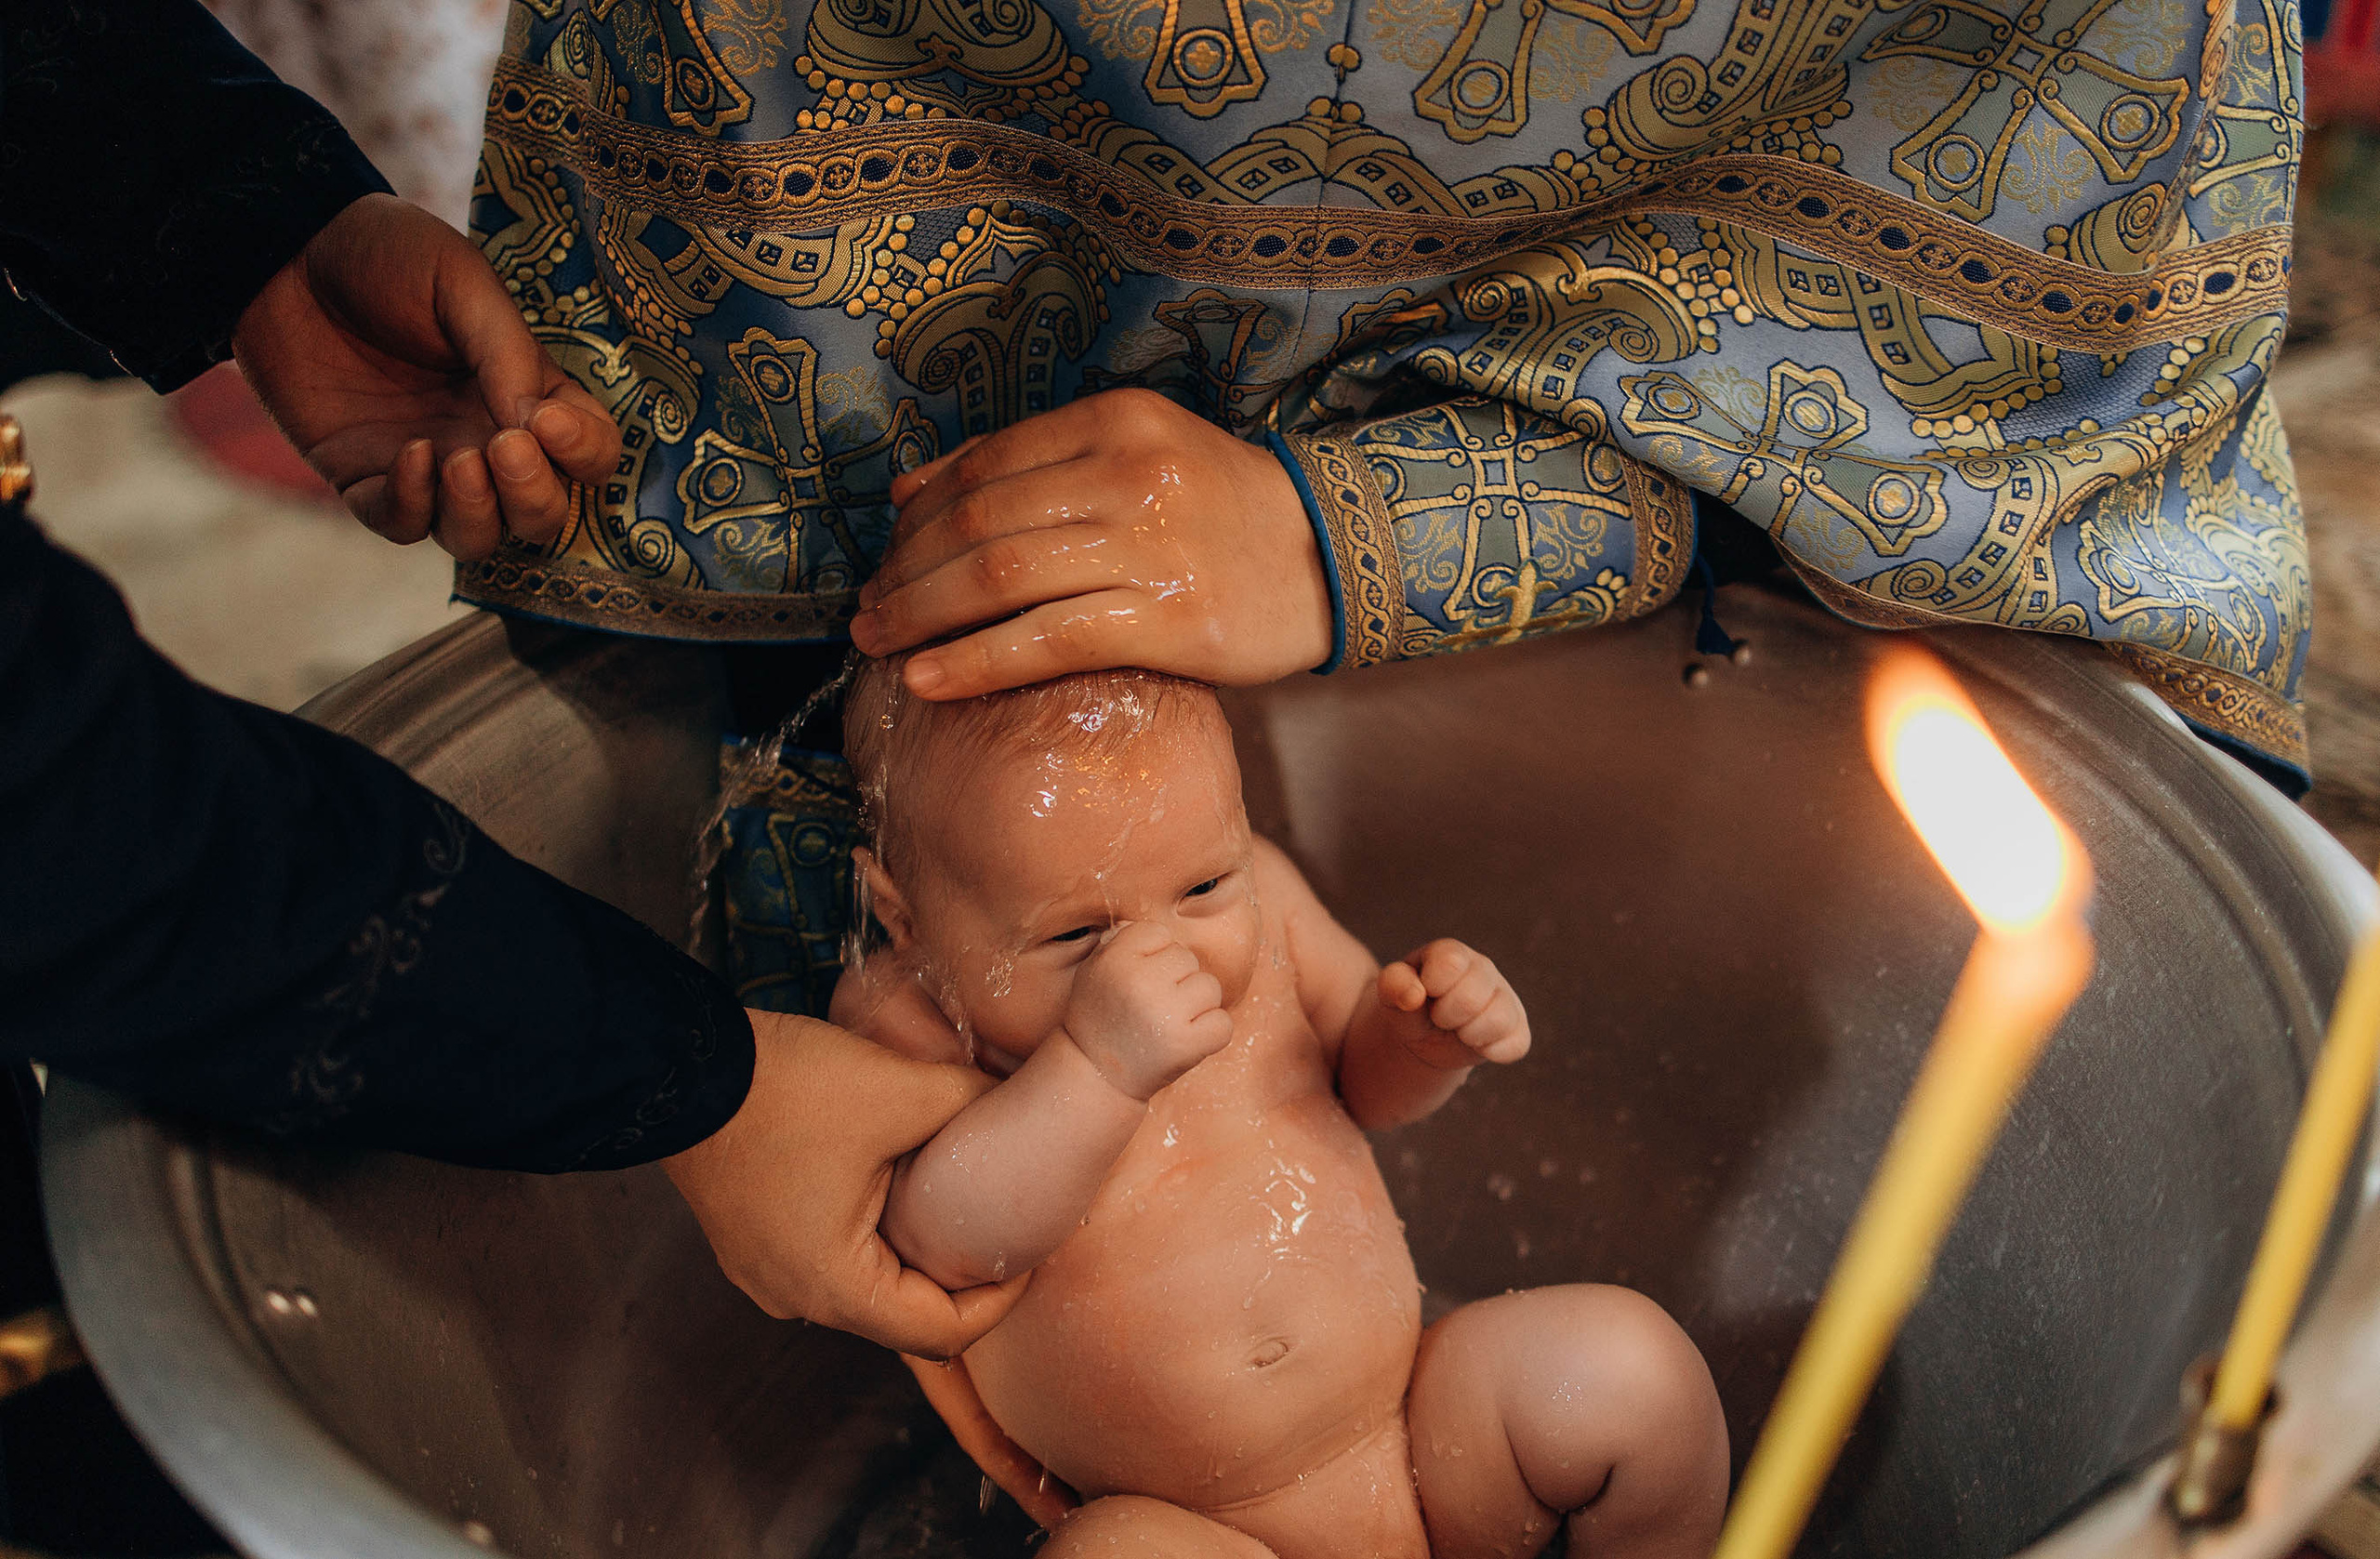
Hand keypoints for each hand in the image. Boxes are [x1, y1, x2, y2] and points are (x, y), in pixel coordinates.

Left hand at [231, 193, 619, 560]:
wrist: (286, 252)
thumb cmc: (386, 255)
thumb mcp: (461, 283)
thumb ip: (506, 353)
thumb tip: (534, 428)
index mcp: (526, 394)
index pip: (589, 453)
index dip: (586, 453)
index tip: (548, 420)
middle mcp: (486, 441)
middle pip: (542, 513)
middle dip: (535, 496)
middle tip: (503, 448)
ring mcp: (429, 467)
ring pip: (478, 538)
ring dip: (480, 514)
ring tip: (458, 461)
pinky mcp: (365, 479)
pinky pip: (404, 527)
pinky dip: (414, 505)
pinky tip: (409, 454)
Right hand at [662, 1009, 1026, 1357]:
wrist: (677, 1067)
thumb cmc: (783, 1090)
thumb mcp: (898, 1090)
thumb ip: (971, 1103)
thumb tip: (1018, 1105)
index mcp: (835, 1287)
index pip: (942, 1335)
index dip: (1000, 1299)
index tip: (1028, 1251)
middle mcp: (797, 1299)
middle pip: (905, 1316)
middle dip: (960, 1275)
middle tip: (1001, 1223)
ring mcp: (768, 1276)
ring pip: (868, 1287)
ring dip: (914, 1254)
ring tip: (955, 1200)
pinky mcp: (755, 1245)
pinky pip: (833, 1260)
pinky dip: (874, 1237)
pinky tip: (897, 1185)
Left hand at [849, 388, 1331, 697]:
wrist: (1330, 559)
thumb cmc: (1222, 513)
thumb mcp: (1138, 454)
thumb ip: (1033, 463)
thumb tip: (911, 489)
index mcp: (1116, 420)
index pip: (986, 464)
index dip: (918, 514)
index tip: (885, 554)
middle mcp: (1128, 474)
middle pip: (979, 521)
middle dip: (905, 570)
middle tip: (865, 608)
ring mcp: (1148, 546)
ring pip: (999, 578)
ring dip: (921, 614)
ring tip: (878, 642)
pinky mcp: (1167, 619)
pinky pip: (1046, 640)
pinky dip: (974, 661)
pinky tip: (928, 679)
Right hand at [1060, 921, 1233, 1099]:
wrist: (1096, 1075)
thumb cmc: (1100, 1017)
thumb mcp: (1094, 972)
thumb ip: (1119, 943)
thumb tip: (1142, 927)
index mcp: (1114, 960)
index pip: (1158, 933)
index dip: (1152, 956)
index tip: (1137, 981)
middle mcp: (1140, 983)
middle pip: (1187, 958)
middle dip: (1177, 981)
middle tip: (1152, 1008)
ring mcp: (1165, 1014)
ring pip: (1209, 987)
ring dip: (1196, 1006)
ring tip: (1168, 1024)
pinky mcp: (1186, 1045)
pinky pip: (1223, 1022)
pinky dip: (1211, 1033)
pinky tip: (1186, 1041)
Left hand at [1377, 940, 1529, 1069]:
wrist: (1423, 1038)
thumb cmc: (1409, 1008)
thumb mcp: (1392, 996)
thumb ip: (1393, 985)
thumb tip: (1415, 994)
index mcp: (1452, 954)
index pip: (1450, 962)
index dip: (1432, 986)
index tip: (1424, 994)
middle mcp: (1483, 970)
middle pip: (1471, 998)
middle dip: (1445, 1017)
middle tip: (1438, 1018)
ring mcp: (1505, 998)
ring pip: (1499, 1020)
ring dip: (1468, 1035)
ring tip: (1457, 1031)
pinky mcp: (1517, 1028)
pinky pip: (1516, 1045)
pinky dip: (1492, 1052)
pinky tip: (1476, 1046)